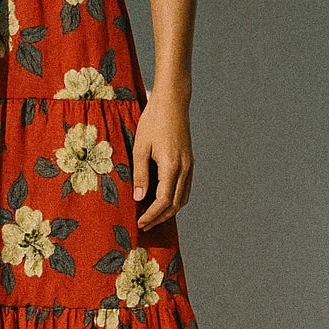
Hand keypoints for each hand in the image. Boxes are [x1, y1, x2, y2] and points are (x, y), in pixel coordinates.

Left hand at [133, 88, 192, 228]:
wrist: (172, 102)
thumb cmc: (153, 121)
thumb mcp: (140, 148)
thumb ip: (140, 175)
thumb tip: (139, 198)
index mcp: (171, 166)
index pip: (163, 201)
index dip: (151, 215)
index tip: (140, 223)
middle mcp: (184, 169)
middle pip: (175, 204)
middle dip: (160, 218)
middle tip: (144, 226)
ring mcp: (189, 165)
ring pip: (183, 198)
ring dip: (169, 211)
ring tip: (153, 218)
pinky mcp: (189, 161)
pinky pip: (185, 187)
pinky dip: (175, 199)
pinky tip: (163, 201)